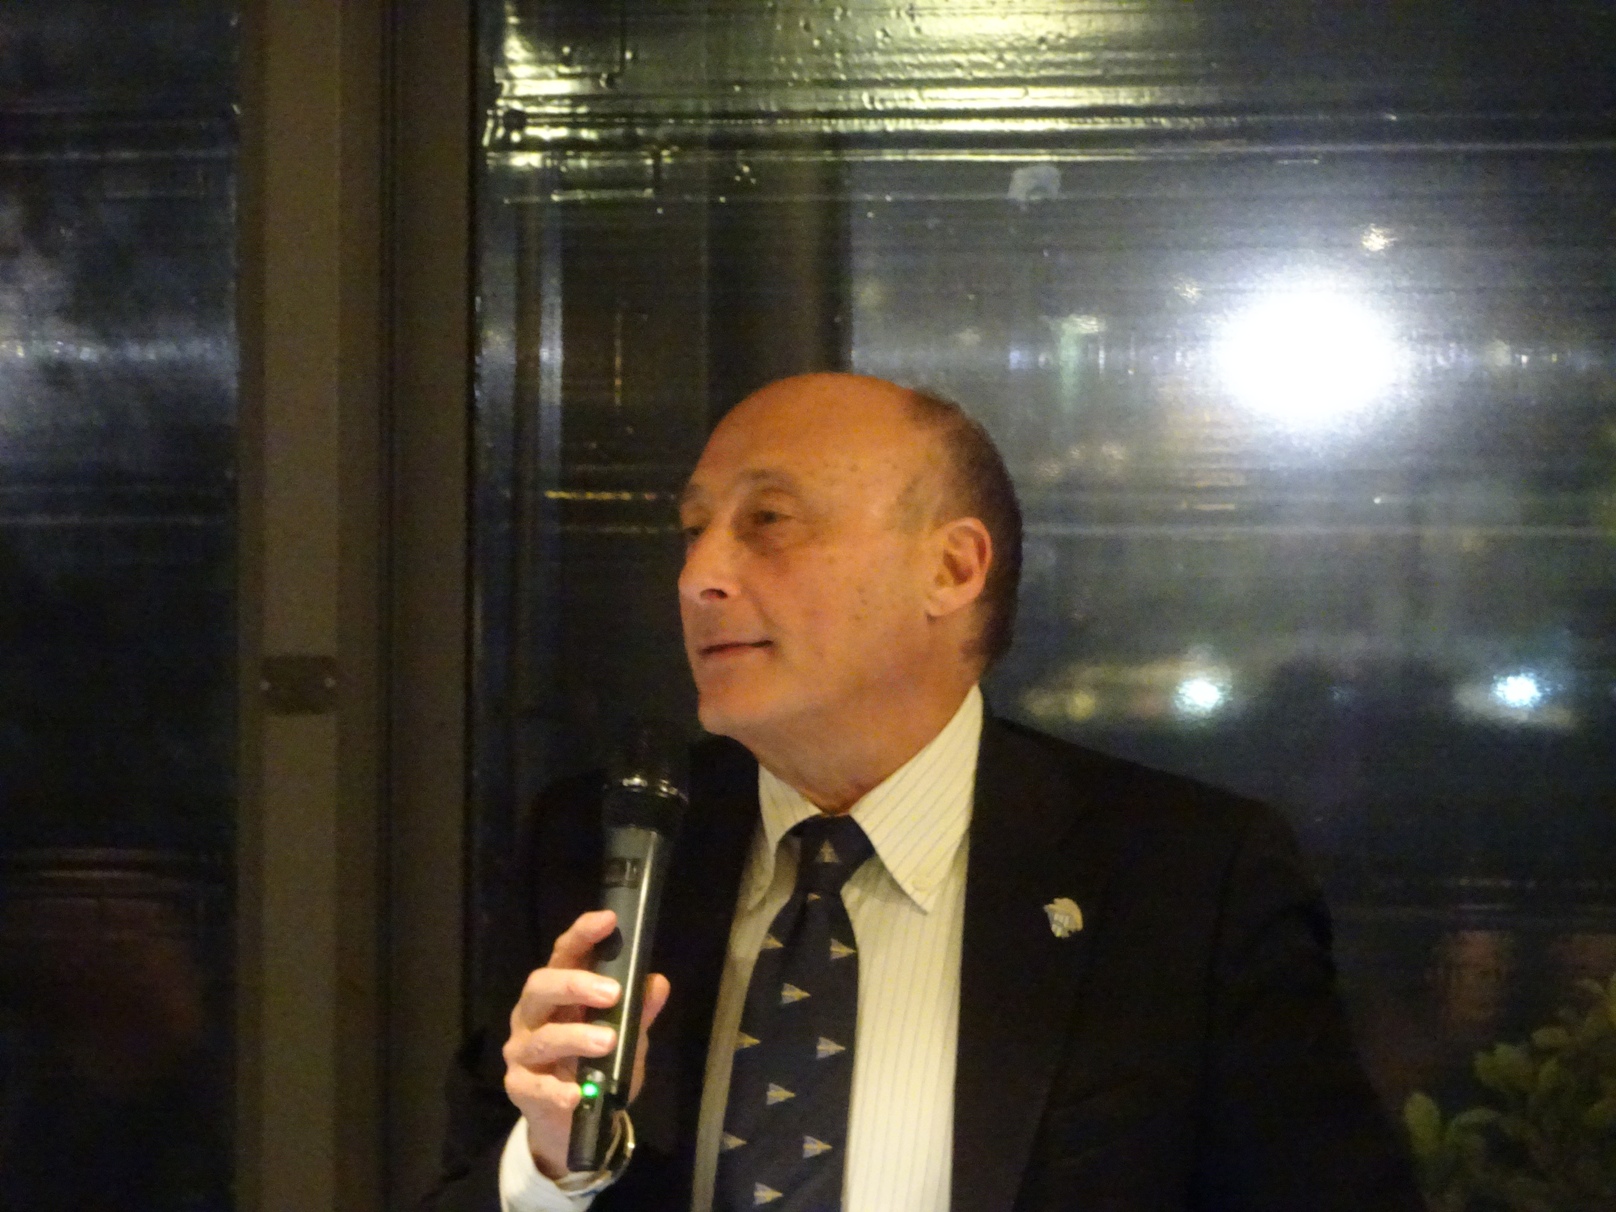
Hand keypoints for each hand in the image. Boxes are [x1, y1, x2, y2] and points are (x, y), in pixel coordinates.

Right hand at [502, 909, 671, 1178]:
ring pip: (542, 1036)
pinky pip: (535, 1086)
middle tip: (612, 992)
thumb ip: (639, 1013)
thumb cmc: (597, 1068)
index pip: (564, 954)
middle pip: (541, 986)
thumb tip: (658, 983)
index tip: (608, 920)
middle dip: (575, 984)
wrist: (571, 1124)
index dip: (582, 934)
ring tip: (607, 1041)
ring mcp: (522, 1051)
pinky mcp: (519, 1087)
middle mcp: (533, 1015)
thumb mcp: (627, 1039)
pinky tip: (577, 1094)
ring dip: (575, 1037)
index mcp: (558, 993)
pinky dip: (556, 1090)